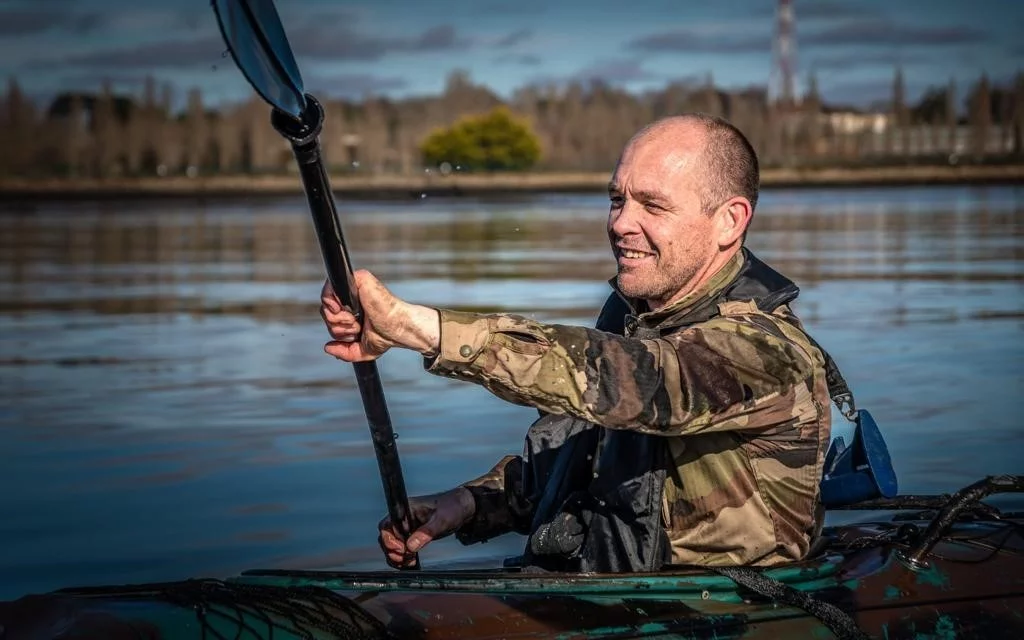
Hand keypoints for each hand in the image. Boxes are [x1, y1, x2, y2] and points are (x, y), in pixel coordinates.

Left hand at [320, 270, 440, 361]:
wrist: (397, 328)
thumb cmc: (387, 335)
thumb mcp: (362, 350)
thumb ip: (344, 352)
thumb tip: (328, 348)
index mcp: (352, 310)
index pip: (330, 318)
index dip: (336, 329)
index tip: (352, 335)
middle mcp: (352, 298)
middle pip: (326, 313)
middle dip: (338, 327)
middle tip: (357, 327)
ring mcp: (354, 288)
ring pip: (326, 304)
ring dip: (340, 320)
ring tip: (357, 320)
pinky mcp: (357, 279)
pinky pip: (331, 287)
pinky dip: (333, 303)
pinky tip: (346, 311)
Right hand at [378, 488, 475, 568]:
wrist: (461, 509)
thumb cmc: (452, 508)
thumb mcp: (442, 520)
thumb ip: (427, 532)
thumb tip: (411, 546)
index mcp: (407, 510)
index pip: (386, 525)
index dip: (389, 540)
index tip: (402, 549)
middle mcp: (403, 518)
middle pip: (386, 537)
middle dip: (393, 551)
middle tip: (407, 558)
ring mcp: (407, 527)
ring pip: (391, 545)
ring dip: (396, 557)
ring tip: (409, 563)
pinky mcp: (412, 535)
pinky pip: (400, 548)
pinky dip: (402, 558)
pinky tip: (410, 563)